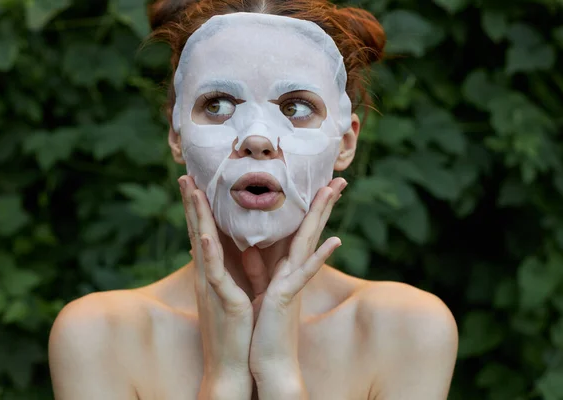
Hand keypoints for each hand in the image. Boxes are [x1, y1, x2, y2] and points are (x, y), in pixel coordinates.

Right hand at [179, 176, 252, 399]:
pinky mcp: (222, 299)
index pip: (203, 233)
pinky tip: (203, 234)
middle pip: (196, 231)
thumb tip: (234, 251)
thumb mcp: (232, 293)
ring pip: (201, 244)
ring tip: (192, 190)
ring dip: (196, 216)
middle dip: (191, 203)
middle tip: (185, 174)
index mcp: (212, 273)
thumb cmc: (233, 330)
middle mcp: (206, 275)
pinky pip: (214, 272)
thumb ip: (232, 270)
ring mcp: (211, 286)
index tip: (195, 183)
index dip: (198, 208)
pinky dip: (208, 252)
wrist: (230, 365)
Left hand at [245, 178, 346, 394]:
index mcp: (285, 270)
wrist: (267, 362)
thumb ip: (256, 270)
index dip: (308, 209)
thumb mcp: (257, 293)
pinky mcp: (287, 297)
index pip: (298, 232)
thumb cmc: (262, 329)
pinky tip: (335, 241)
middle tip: (338, 178)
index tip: (317, 186)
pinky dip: (320, 258)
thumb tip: (250, 250)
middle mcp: (293, 272)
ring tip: (333, 190)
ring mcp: (293, 283)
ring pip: (309, 242)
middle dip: (322, 204)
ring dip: (322, 216)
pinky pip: (304, 274)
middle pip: (309, 230)